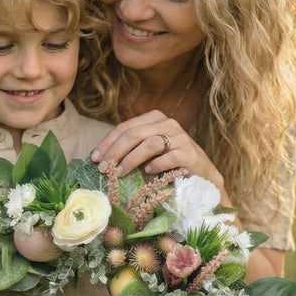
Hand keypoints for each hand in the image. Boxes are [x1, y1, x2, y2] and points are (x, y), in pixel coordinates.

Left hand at [91, 111, 223, 190]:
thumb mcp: (147, 153)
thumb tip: (101, 159)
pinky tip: (147, 173)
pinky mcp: (189, 153)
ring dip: (131, 159)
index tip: (94, 158)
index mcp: (154, 119)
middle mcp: (168, 123)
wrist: (201, 177)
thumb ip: (129, 150)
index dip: (108, 143)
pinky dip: (155, 165)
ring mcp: (180, 137)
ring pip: (149, 143)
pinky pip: (168, 157)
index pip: (125, 127)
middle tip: (103, 168)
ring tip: (119, 173)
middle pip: (134, 134)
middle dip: (115, 151)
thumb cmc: (169, 165)